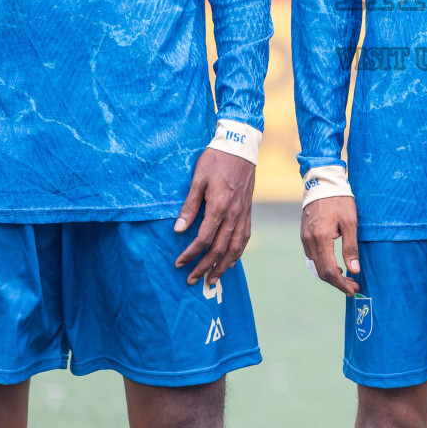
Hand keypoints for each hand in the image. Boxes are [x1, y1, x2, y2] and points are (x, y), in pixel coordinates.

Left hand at [174, 149, 255, 286]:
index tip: (179, 263)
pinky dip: (237, 253)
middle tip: (192, 280)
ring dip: (223, 266)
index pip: (204, 239)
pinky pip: (244, 238)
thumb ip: (189, 206)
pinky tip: (231, 261)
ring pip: (235, 247)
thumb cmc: (216, 160)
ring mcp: (243, 214)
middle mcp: (233, 214)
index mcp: (219, 206)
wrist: (241, 147)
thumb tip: (178, 230)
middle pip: (220, 249)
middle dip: (205, 267)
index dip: (191, 254)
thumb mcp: (198, 179)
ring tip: (212, 279)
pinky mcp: (248, 211)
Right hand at [300, 196, 360, 296]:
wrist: (322, 182)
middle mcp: (309, 241)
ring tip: (346, 278)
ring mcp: (304, 238)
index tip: (353, 289)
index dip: (341, 284)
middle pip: (321, 272)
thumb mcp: (350, 222)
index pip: (329, 271)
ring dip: (330, 275)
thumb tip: (354, 270)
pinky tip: (335, 266)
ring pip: (315, 266)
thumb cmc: (339, 200)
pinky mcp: (304, 235)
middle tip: (353, 286)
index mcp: (321, 238)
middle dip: (337, 283)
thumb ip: (351, 247)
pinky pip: (312, 257)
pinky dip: (323, 265)